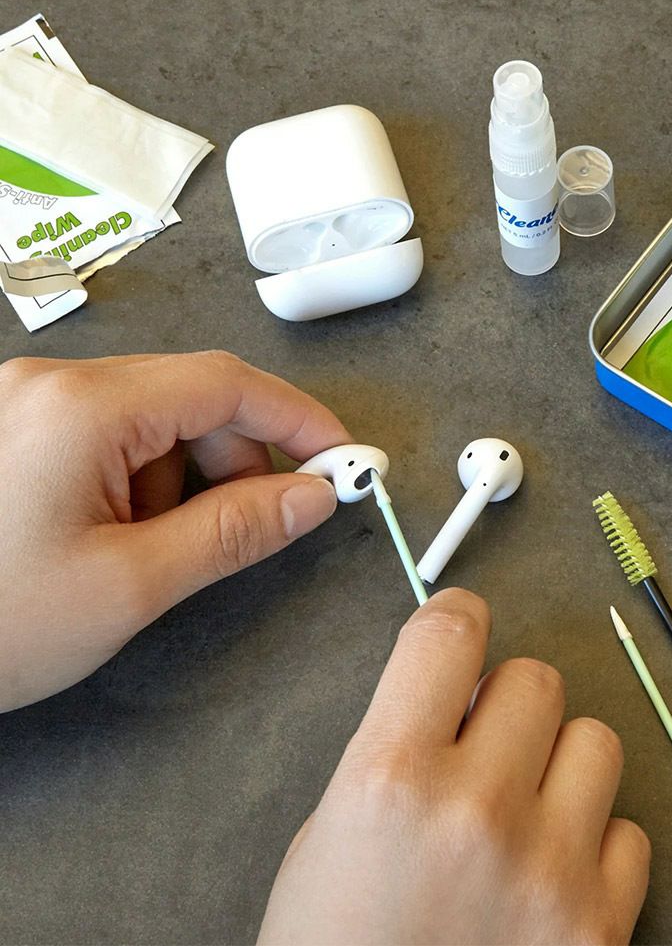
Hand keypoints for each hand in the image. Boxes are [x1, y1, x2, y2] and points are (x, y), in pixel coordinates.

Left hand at [0, 351, 349, 711]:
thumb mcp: (130, 585)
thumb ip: (235, 532)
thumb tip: (312, 497)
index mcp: (81, 408)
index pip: (224, 383)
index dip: (297, 418)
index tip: (342, 458)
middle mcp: (52, 384)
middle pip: (191, 396)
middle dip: (237, 458)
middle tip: (259, 522)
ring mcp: (29, 402)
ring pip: (154, 416)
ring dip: (184, 476)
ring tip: (151, 548)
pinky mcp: (19, 427)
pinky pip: (112, 432)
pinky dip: (140, 478)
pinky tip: (115, 533)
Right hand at [259, 588, 650, 944]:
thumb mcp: (329, 836)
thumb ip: (396, 750)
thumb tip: (458, 696)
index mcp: (389, 779)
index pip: (449, 633)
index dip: (457, 618)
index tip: (462, 629)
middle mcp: (475, 812)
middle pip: (535, 679)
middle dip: (508, 704)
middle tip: (486, 748)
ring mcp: (547, 869)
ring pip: (598, 741)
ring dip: (562, 765)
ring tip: (527, 813)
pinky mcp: (598, 927)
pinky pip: (631, 834)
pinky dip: (597, 847)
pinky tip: (553, 878)